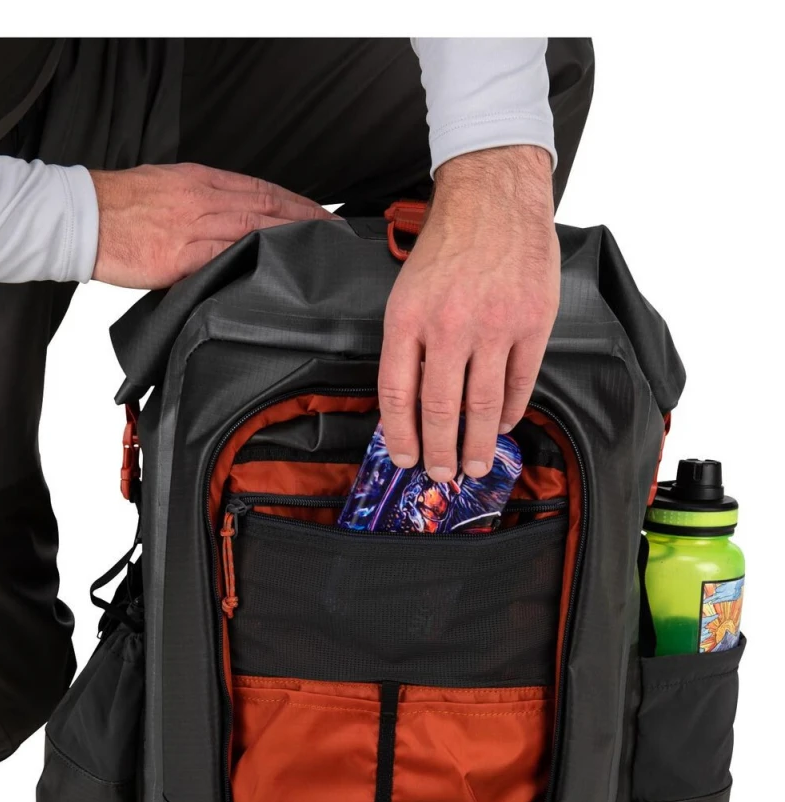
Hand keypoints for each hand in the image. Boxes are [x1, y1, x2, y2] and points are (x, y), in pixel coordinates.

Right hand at [89, 162, 336, 288]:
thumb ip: (201, 205)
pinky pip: (228, 256)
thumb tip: (229, 222)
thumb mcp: (167, 190)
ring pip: (256, 228)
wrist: (83, 216)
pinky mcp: (182, 255)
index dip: (297, 202)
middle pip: (269, 206)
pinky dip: (256, 259)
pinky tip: (278, 268)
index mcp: (201, 180)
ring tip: (318, 254)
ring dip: (291, 240)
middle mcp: (204, 198)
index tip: (321, 216)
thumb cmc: (119, 206)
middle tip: (335, 236)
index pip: (262, 188)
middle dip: (307, 221)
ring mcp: (195, 226)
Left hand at [378, 146, 559, 479]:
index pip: (399, 393)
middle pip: (441, 408)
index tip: (405, 458)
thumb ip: (408, 344)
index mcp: (409, 318)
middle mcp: (450, 325)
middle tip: (443, 476)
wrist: (494, 196)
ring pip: (483, 404)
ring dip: (477, 443)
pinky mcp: (533, 322)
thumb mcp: (408, 291)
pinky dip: (510, 410)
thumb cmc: (447, 245)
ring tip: (474, 465)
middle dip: (441, 451)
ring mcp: (495, 325)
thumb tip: (410, 404)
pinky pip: (520, 382)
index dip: (400, 435)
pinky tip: (501, 425)